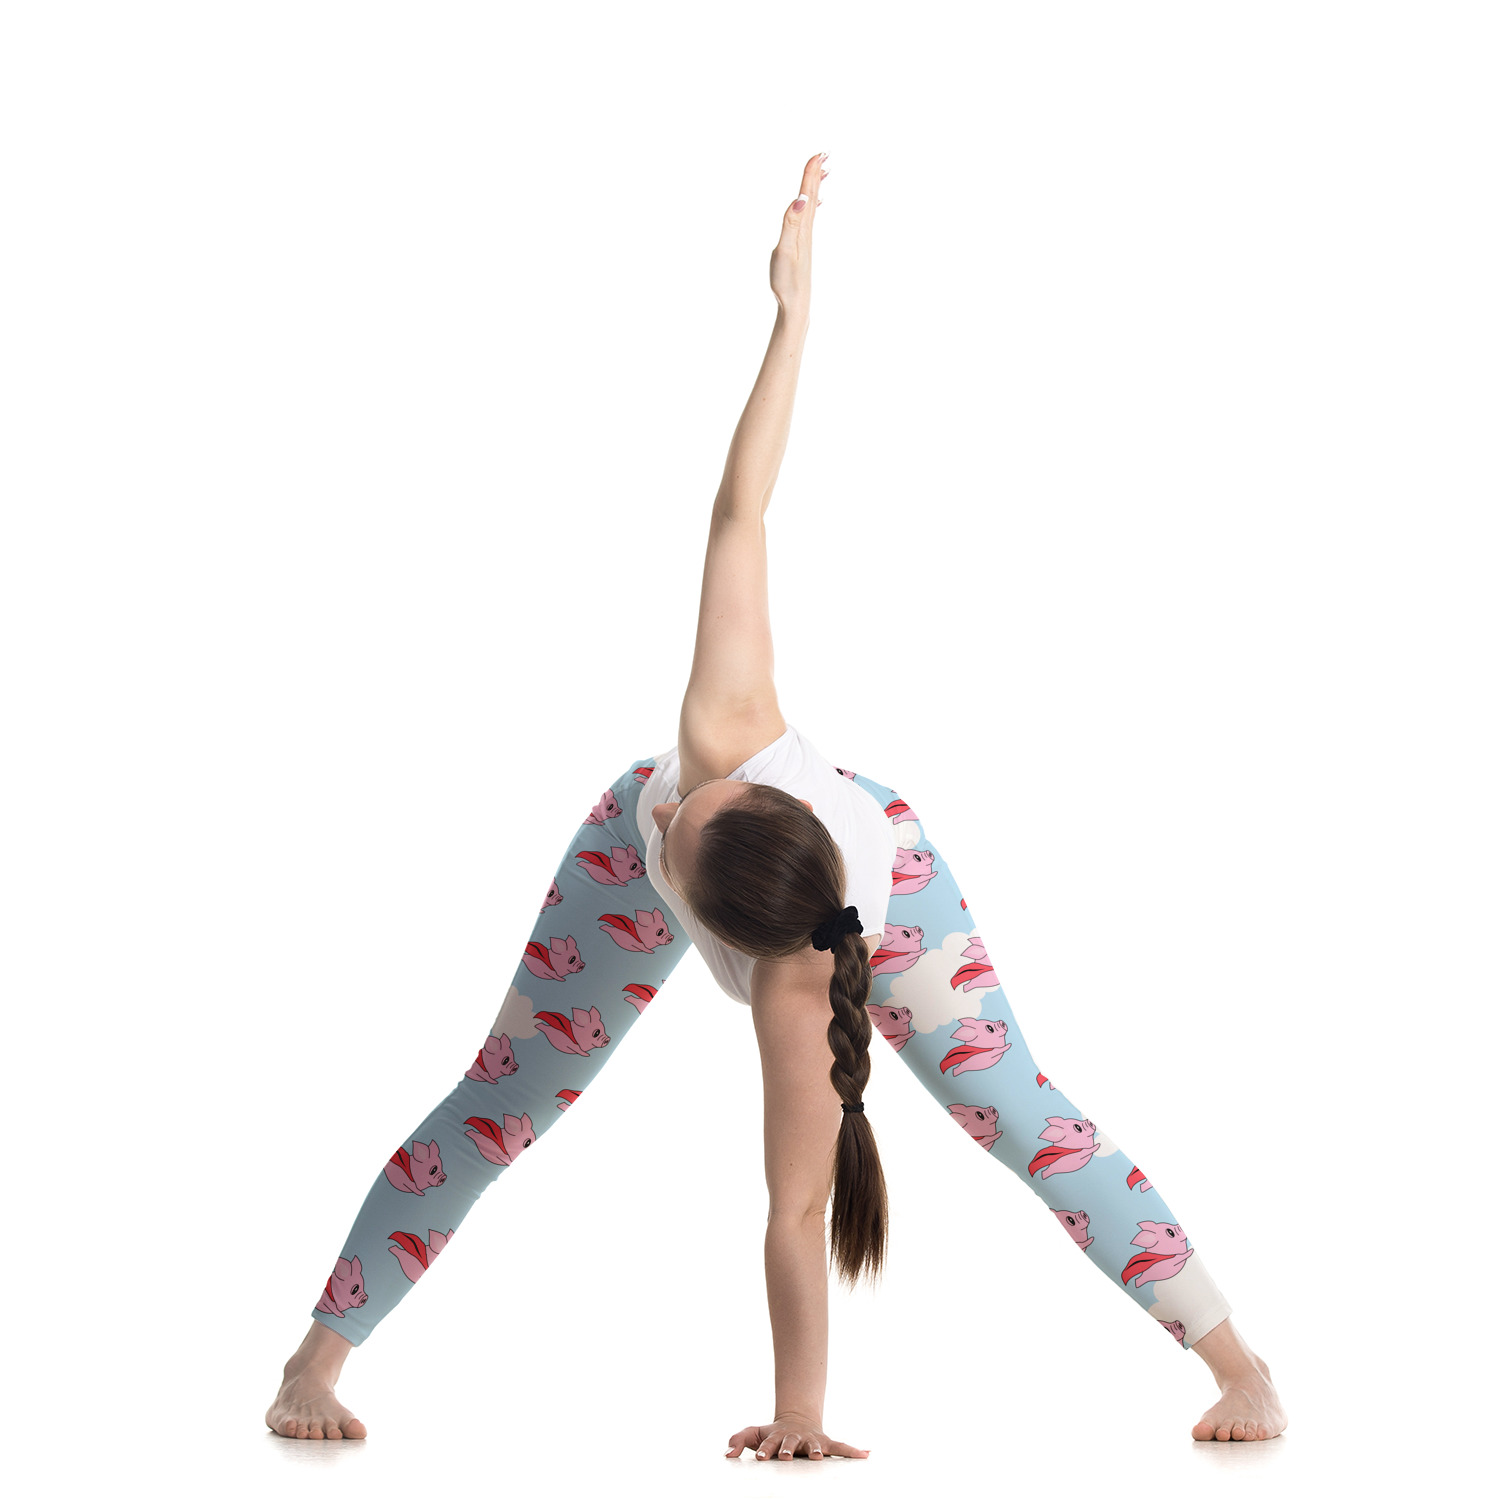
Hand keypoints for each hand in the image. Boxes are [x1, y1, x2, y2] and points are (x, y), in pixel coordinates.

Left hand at [725, 1412, 869, 1461]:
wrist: (797, 1419)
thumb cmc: (772, 1433)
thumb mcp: (754, 1433)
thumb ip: (738, 1440)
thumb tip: (726, 1454)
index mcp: (778, 1436)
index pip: (770, 1443)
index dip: (766, 1450)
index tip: (762, 1458)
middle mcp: (795, 1437)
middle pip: (791, 1443)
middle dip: (788, 1449)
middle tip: (786, 1456)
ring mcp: (811, 1440)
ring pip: (815, 1446)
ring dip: (816, 1451)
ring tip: (818, 1457)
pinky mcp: (826, 1443)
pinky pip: (841, 1447)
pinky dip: (853, 1450)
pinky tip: (866, 1454)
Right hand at [769, 152, 828, 312]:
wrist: (796, 305)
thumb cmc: (787, 281)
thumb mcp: (785, 251)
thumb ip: (791, 223)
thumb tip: (800, 199)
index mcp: (802, 228)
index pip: (807, 195)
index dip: (811, 174)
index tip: (819, 153)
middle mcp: (806, 231)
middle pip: (812, 196)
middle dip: (816, 174)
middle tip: (822, 154)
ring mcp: (805, 239)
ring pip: (811, 206)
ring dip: (815, 187)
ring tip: (821, 172)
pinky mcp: (802, 247)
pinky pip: (807, 218)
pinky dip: (811, 206)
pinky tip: (811, 206)